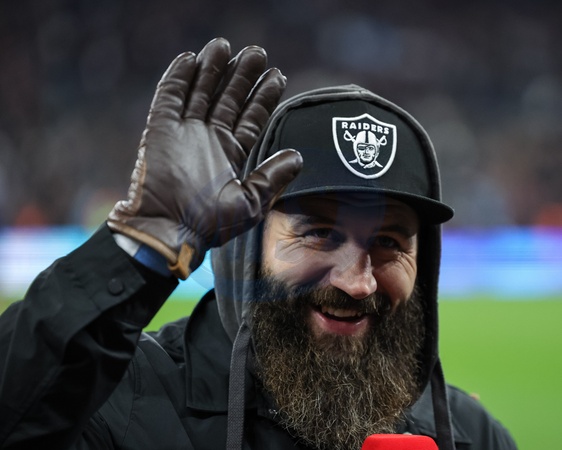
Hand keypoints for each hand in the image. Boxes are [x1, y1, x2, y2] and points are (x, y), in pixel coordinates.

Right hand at [107, 38, 302, 278]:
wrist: (167, 232)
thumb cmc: (208, 225)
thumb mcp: (250, 203)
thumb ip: (272, 178)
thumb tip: (298, 157)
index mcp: (230, 155)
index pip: (250, 118)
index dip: (263, 97)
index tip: (277, 75)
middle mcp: (209, 140)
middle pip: (228, 99)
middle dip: (242, 76)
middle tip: (256, 53)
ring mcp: (184, 133)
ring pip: (200, 92)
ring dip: (212, 69)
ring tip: (225, 46)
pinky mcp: (160, 130)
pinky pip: (169, 97)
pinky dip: (178, 78)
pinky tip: (191, 58)